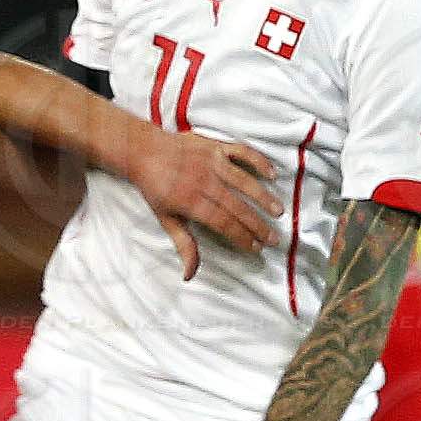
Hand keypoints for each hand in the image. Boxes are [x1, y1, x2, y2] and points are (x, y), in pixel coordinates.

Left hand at [128, 131, 281, 279]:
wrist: (142, 151)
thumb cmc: (154, 188)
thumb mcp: (165, 218)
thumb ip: (183, 244)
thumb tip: (189, 274)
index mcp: (190, 202)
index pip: (223, 223)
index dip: (241, 237)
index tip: (255, 248)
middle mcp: (204, 182)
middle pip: (237, 207)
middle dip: (257, 225)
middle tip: (273, 239)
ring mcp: (211, 162)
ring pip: (244, 181)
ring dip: (263, 197)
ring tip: (278, 212)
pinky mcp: (215, 146)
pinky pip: (242, 152)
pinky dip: (258, 161)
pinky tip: (272, 174)